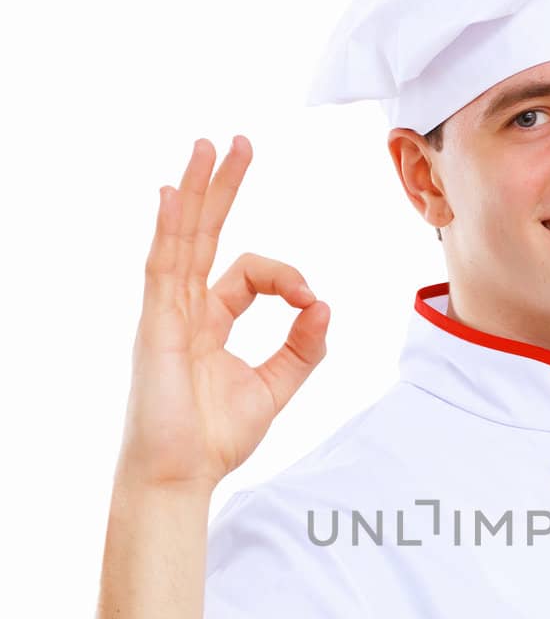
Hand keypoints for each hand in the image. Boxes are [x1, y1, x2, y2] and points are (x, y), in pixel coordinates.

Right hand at [116, 136, 328, 493]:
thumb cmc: (216, 438)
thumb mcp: (275, 388)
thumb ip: (303, 348)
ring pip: (182, 237)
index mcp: (210, 320)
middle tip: (237, 143)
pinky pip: (162, 266)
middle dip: (222, 188)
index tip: (310, 302)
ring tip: (208, 146)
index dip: (287, 278)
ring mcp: (166, 312)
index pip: (250, 274)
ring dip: (196, 190)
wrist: (181, 475)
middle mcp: (184, 308)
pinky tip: (172, 194)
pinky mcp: (155, 325)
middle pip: (204, 233)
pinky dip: (168, 228)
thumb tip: (324, 304)